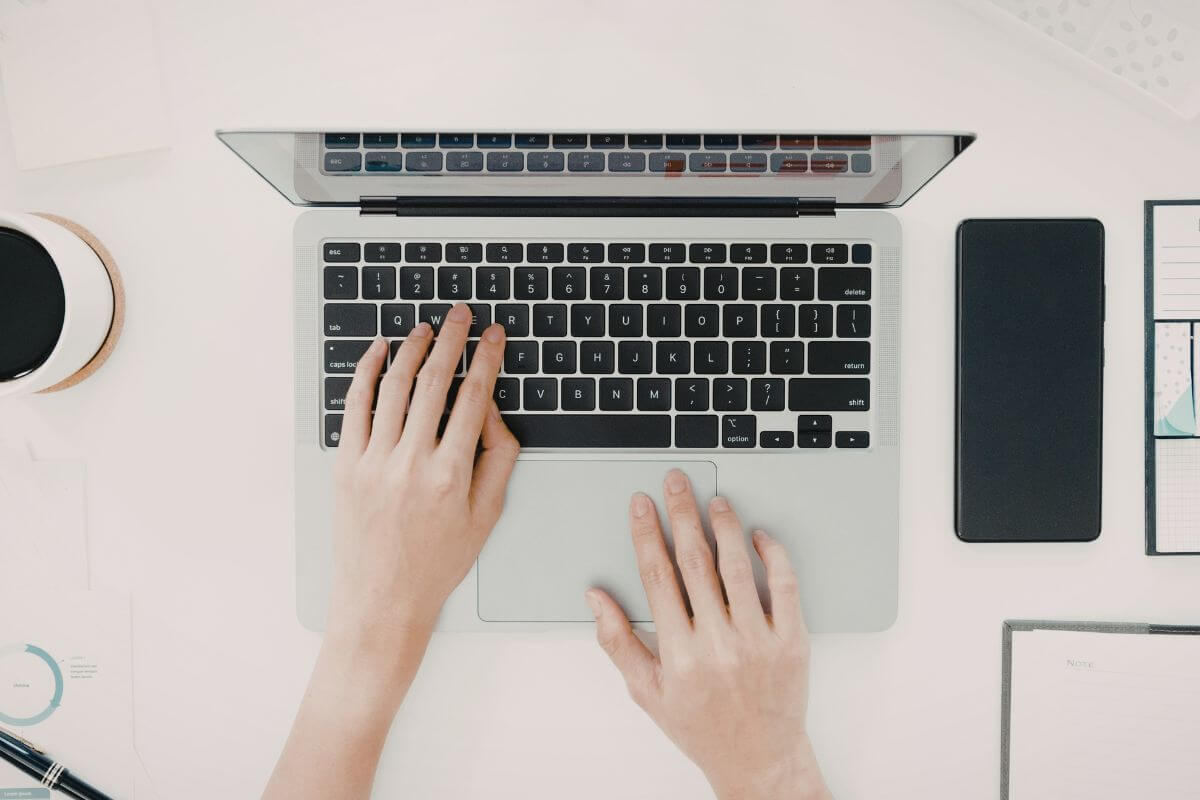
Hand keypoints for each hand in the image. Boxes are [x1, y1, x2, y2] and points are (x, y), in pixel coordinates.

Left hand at [329, 303, 518, 649]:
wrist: (382, 600)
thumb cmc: (438, 562)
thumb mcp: (487, 516)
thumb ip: (498, 457)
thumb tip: (490, 409)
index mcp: (451, 475)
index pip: (474, 398)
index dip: (486, 359)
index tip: (493, 334)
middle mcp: (411, 463)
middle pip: (434, 382)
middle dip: (451, 339)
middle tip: (460, 314)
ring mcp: (373, 463)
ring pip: (394, 387)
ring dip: (412, 350)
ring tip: (426, 329)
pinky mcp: (345, 466)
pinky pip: (355, 406)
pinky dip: (366, 372)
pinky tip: (379, 351)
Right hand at [586, 470, 830, 799]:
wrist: (758, 758)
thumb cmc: (700, 726)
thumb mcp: (647, 691)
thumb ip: (617, 642)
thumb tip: (596, 598)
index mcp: (678, 655)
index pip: (657, 576)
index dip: (646, 534)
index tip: (640, 505)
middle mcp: (718, 644)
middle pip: (694, 561)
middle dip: (681, 513)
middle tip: (676, 483)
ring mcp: (758, 641)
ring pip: (737, 566)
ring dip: (724, 525)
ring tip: (714, 501)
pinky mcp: (792, 641)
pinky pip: (783, 585)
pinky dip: (772, 554)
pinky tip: (758, 536)